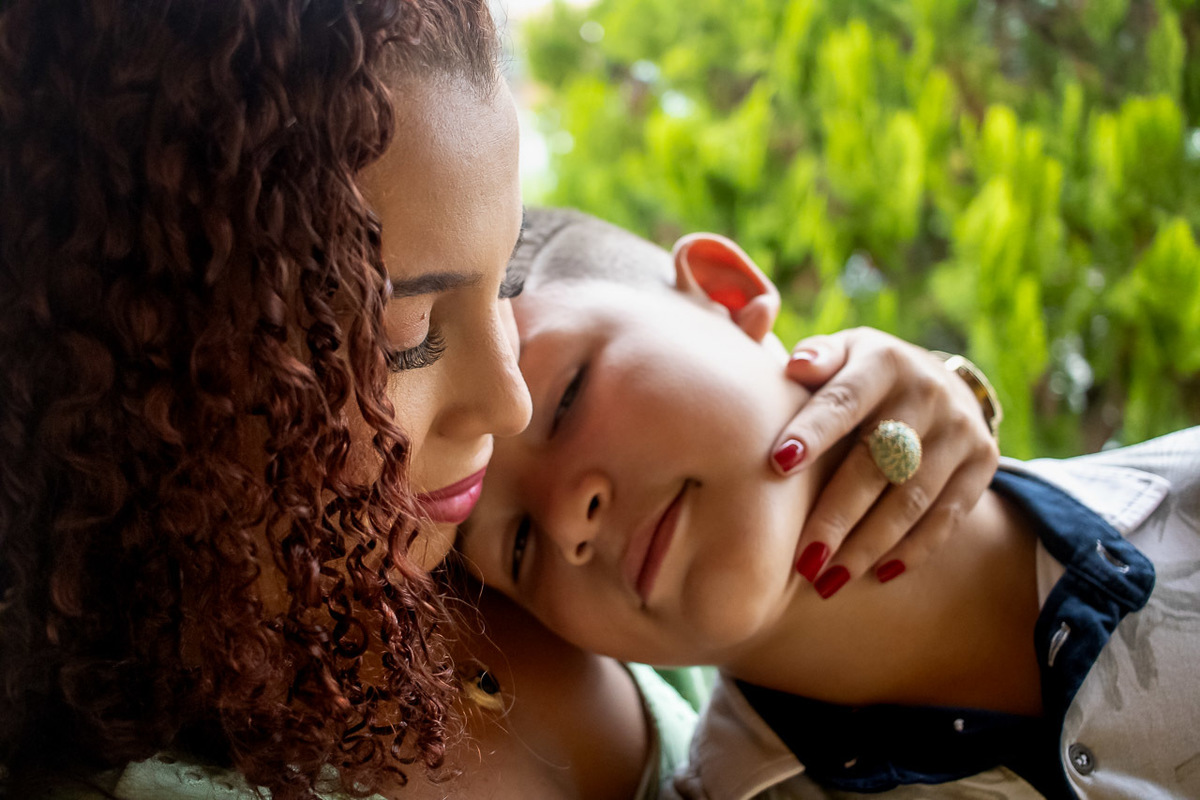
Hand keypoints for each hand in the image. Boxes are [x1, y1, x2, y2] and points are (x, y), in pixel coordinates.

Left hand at [769, 327, 999, 596]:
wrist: (938, 380)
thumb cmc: (860, 376)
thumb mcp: (841, 354)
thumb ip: (816, 359)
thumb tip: (796, 366)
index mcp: (883, 362)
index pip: (844, 401)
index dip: (813, 432)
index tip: (778, 466)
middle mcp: (927, 393)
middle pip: (878, 462)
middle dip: (838, 515)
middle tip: (803, 560)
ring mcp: (960, 430)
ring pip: (912, 498)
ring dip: (869, 544)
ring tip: (829, 580)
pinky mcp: (984, 461)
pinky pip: (948, 515)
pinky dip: (914, 548)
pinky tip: (879, 574)